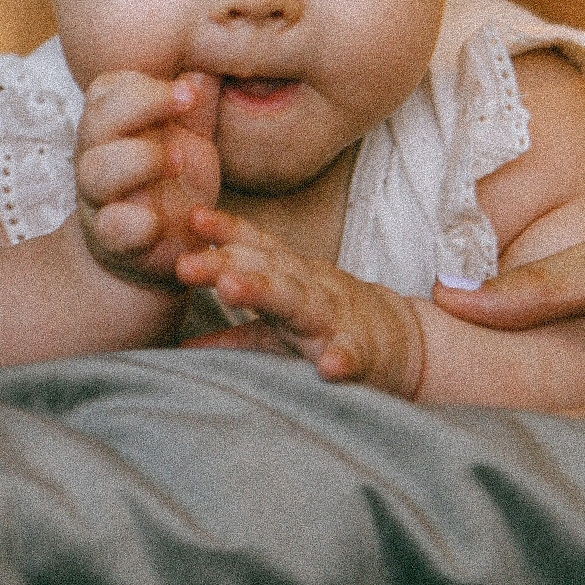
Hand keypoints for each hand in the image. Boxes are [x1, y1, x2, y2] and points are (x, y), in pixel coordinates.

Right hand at [74, 71, 220, 284]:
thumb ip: (196, 102)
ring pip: (95, 171)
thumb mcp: (189, 139)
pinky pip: (111, 228)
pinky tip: (157, 220)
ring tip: (179, 160)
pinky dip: (133, 223)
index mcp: (116, 128)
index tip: (188, 90)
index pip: (108, 89)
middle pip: (95, 119)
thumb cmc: (169, 187)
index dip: (143, 84)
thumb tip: (212, 54)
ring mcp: (102, 201)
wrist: (153, 254)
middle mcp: (99, 158)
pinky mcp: (115, 243)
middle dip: (140, 104)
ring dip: (139, 158)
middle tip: (185, 102)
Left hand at [177, 207, 425, 396]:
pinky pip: (352, 354)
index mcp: (290, 277)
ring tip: (230, 289)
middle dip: (225, 264)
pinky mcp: (363, 352)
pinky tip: (329, 366)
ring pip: (300, 302)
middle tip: (185, 264)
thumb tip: (181, 343)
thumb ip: (234, 334)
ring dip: (266, 292)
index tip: (192, 219)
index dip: (225, 231)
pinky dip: (342, 357)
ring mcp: (336, 318)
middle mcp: (310, 289)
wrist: (403, 345)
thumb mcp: (280, 327)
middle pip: (265, 271)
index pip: (256, 248)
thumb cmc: (331, 329)